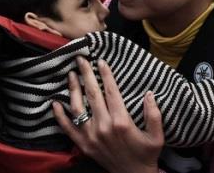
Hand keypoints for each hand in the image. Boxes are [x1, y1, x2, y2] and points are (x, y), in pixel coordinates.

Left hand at [53, 57, 163, 172]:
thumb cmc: (147, 155)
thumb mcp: (157, 135)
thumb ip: (154, 113)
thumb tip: (149, 93)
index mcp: (122, 121)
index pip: (111, 91)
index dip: (106, 74)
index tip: (100, 61)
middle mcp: (104, 126)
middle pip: (92, 94)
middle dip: (86, 74)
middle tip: (80, 59)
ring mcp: (91, 136)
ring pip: (77, 108)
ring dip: (73, 89)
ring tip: (70, 74)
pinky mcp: (84, 145)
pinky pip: (67, 128)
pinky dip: (60, 115)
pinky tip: (55, 103)